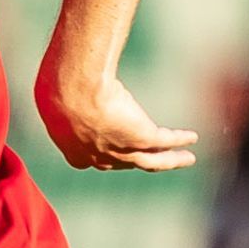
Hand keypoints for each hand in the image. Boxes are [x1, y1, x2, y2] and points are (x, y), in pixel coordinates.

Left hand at [35, 59, 197, 171]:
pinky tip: (192, 137)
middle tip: (157, 161)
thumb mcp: (56, 101)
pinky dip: (180, 141)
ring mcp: (121, 151)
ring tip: (187, 159)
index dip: (107, 157)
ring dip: (171, 160)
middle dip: (143, 161)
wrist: (71, 90)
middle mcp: (99, 158)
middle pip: (127, 163)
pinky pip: (166, 142)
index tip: (117, 151)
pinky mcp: (141, 138)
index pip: (96, 159)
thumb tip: (57, 84)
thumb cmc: (57, 90)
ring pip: (152, 161)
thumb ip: (62, 103)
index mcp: (74, 151)